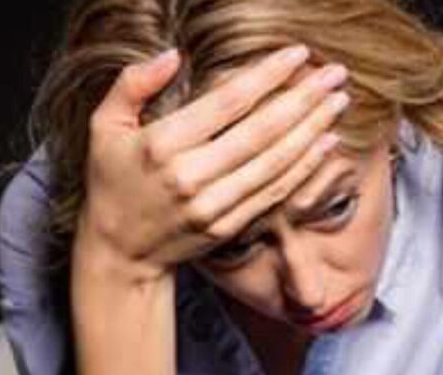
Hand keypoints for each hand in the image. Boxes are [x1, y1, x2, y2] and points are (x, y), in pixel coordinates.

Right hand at [77, 45, 349, 282]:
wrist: (121, 251)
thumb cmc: (112, 183)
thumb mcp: (105, 127)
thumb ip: (132, 84)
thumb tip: (173, 55)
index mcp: (163, 145)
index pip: (228, 102)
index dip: (268, 76)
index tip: (298, 55)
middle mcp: (192, 177)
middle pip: (262, 132)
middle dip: (304, 99)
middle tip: (335, 75)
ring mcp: (214, 206)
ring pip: (274, 164)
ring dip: (312, 131)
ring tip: (338, 103)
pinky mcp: (228, 227)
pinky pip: (272, 194)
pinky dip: (303, 169)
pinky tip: (324, 145)